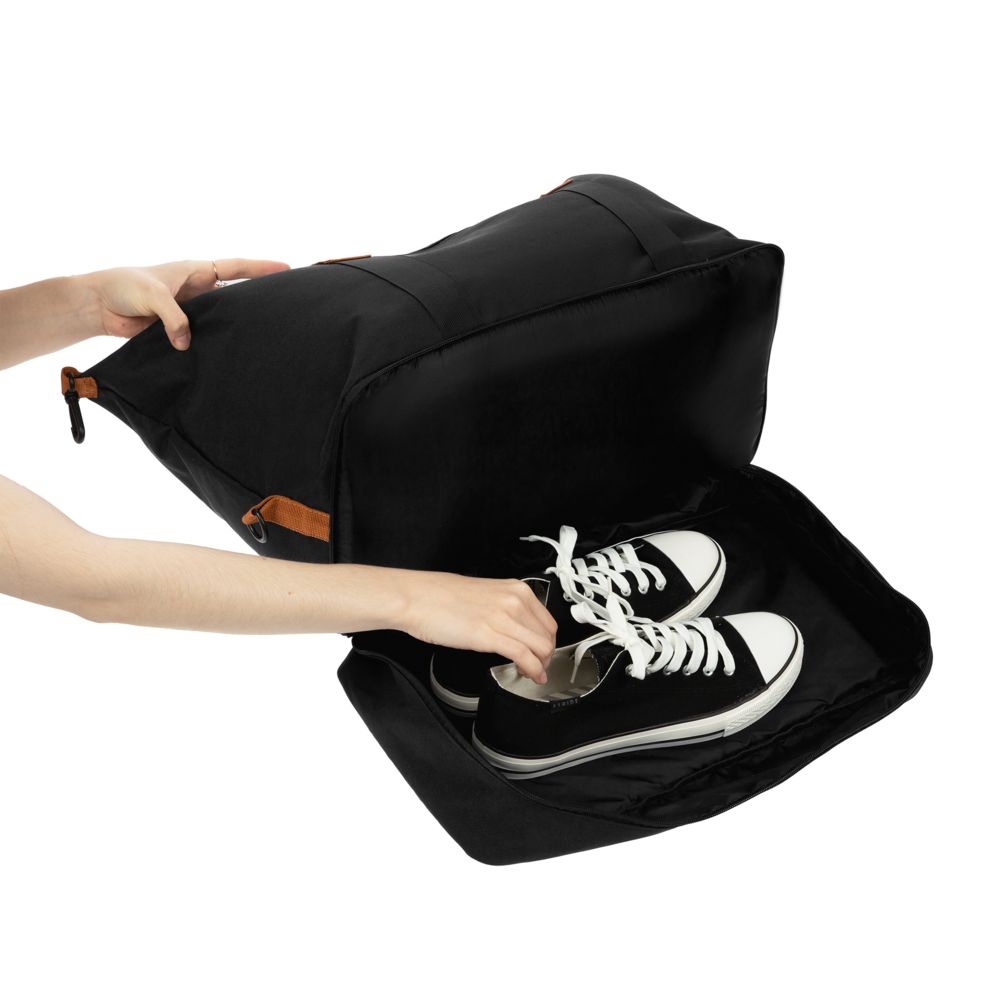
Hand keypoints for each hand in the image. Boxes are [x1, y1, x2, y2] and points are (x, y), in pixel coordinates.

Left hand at [78, 258, 289, 349]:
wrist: (99, 306)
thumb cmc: (124, 287)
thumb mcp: (154, 296)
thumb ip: (175, 318)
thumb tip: (188, 343)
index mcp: (195, 271)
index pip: (236, 267)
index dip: (261, 268)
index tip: (287, 269)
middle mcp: (197, 290)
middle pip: (235, 294)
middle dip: (257, 299)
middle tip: (284, 304)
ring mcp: (190, 311)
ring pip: (220, 319)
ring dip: (235, 326)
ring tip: (263, 334)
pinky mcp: (180, 331)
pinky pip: (203, 338)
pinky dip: (213, 345)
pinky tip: (227, 354)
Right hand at [395, 572, 557, 682]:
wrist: (417, 598)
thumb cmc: (441, 597)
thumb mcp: (485, 594)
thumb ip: (505, 608)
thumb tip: (516, 627)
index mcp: (516, 590)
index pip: (548, 621)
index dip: (548, 642)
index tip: (542, 653)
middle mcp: (514, 601)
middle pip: (548, 637)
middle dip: (546, 657)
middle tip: (538, 667)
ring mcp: (503, 617)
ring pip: (541, 648)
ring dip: (541, 666)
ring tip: (532, 674)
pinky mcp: (489, 635)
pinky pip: (524, 656)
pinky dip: (533, 670)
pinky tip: (530, 675)